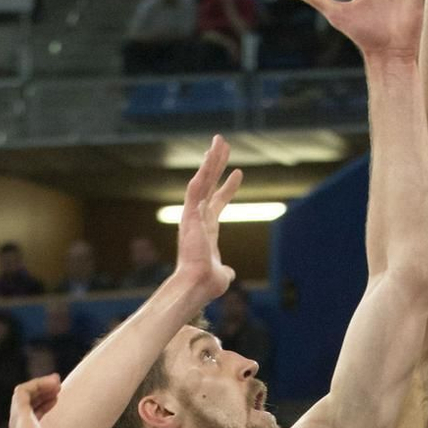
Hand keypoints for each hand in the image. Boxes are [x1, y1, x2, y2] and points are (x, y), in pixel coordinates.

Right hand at [3, 379, 73, 427]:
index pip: (32, 417)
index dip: (44, 405)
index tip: (57, 398)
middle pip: (28, 404)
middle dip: (42, 393)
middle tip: (58, 386)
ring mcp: (18, 421)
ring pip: (24, 395)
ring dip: (40, 385)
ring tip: (56, 381)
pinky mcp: (19, 413)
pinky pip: (23, 391)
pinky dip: (37, 383)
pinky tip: (52, 382)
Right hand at [173, 134, 240, 304]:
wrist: (197, 286)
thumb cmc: (207, 284)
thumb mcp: (222, 276)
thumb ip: (225, 271)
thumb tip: (228, 274)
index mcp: (206, 230)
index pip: (217, 202)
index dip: (227, 188)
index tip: (238, 172)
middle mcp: (198, 219)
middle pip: (208, 184)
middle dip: (216, 164)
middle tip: (223, 145)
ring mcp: (193, 215)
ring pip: (202, 180)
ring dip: (211, 161)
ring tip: (219, 141)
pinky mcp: (189, 215)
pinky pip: (196, 188)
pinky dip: (202, 171)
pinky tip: (209, 155)